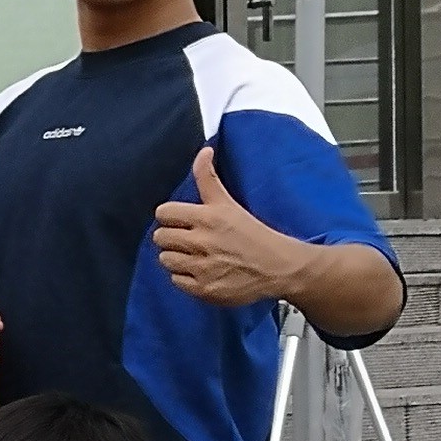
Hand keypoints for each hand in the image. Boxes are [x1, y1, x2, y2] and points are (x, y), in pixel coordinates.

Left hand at [153, 148, 309, 306]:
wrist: (280, 267)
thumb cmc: (254, 233)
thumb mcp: (229, 203)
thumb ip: (208, 178)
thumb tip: (203, 151)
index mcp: (208, 218)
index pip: (163, 213)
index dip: (170, 217)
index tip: (181, 220)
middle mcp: (202, 242)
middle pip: (160, 237)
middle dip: (171, 236)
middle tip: (188, 238)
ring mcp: (202, 268)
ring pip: (165, 259)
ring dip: (176, 256)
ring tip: (194, 255)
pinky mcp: (204, 289)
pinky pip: (176, 281)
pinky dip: (184, 277)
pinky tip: (200, 270)